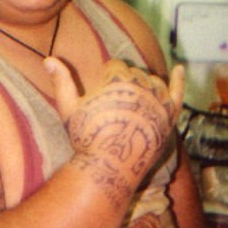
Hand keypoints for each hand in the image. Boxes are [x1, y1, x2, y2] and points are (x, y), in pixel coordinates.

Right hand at [45, 58, 184, 186]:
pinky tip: (180, 69)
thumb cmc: (86, 138)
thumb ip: (61, 81)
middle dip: (124, 82)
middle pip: (134, 72)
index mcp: (117, 80)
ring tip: (133, 100)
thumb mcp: (68, 108)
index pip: (115, 65)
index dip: (106, 78)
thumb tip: (47, 59)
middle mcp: (141, 86)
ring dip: (144, 84)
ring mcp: (158, 100)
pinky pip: (178, 92)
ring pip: (153, 80)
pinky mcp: (169, 116)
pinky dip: (179, 79)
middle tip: (114, 103)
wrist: (109, 168)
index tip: (101, 93)